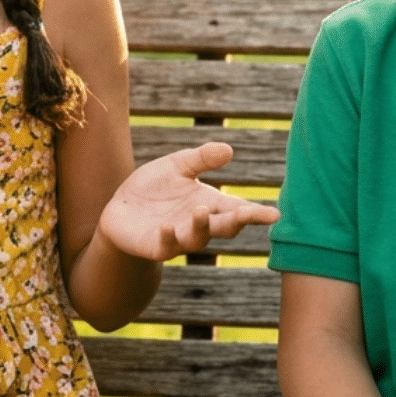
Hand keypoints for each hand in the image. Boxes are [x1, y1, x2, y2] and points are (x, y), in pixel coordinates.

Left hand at [98, 142, 280, 260]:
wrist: (121, 209)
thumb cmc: (155, 188)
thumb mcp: (178, 166)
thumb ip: (201, 159)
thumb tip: (228, 149)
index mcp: (210, 204)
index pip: (238, 209)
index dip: (256, 213)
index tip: (275, 215)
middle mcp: (199, 224)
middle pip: (224, 227)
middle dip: (237, 221)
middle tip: (248, 214)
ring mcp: (179, 238)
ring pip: (196, 239)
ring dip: (201, 226)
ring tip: (201, 211)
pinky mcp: (156, 247)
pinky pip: (165, 246)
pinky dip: (168, 237)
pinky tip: (167, 226)